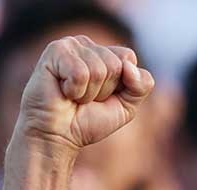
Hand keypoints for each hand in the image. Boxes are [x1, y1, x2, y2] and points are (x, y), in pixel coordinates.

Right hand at [15, 35, 154, 155]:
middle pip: (115, 64)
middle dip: (103, 91)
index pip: (128, 57)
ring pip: (98, 69)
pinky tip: (63, 91)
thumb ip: (142, 85)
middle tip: (84, 99)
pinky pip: (80, 72)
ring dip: (88, 93)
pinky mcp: (55, 51)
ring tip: (73, 97)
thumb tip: (129, 66)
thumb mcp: (126, 106)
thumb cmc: (87, 121)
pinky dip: (74, 90)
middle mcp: (86, 45)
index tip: (102, 97)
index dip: (121, 84)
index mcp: (103, 53)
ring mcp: (70, 45)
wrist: (58, 136)